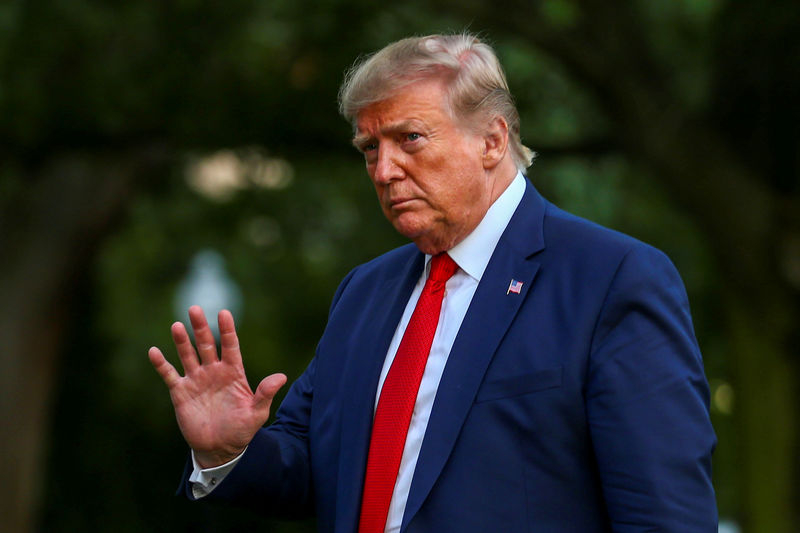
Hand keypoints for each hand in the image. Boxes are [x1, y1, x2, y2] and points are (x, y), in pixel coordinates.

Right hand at [148, 305, 286, 467]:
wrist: (220, 449)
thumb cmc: (241, 430)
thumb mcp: (256, 413)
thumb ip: (265, 394)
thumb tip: (281, 377)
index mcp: (233, 372)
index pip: (230, 346)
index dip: (227, 330)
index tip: (224, 313)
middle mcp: (214, 371)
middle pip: (206, 345)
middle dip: (200, 327)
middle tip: (195, 309)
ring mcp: (196, 380)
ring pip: (188, 355)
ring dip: (182, 341)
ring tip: (176, 325)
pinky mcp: (181, 393)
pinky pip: (170, 375)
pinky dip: (161, 364)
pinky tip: (154, 351)